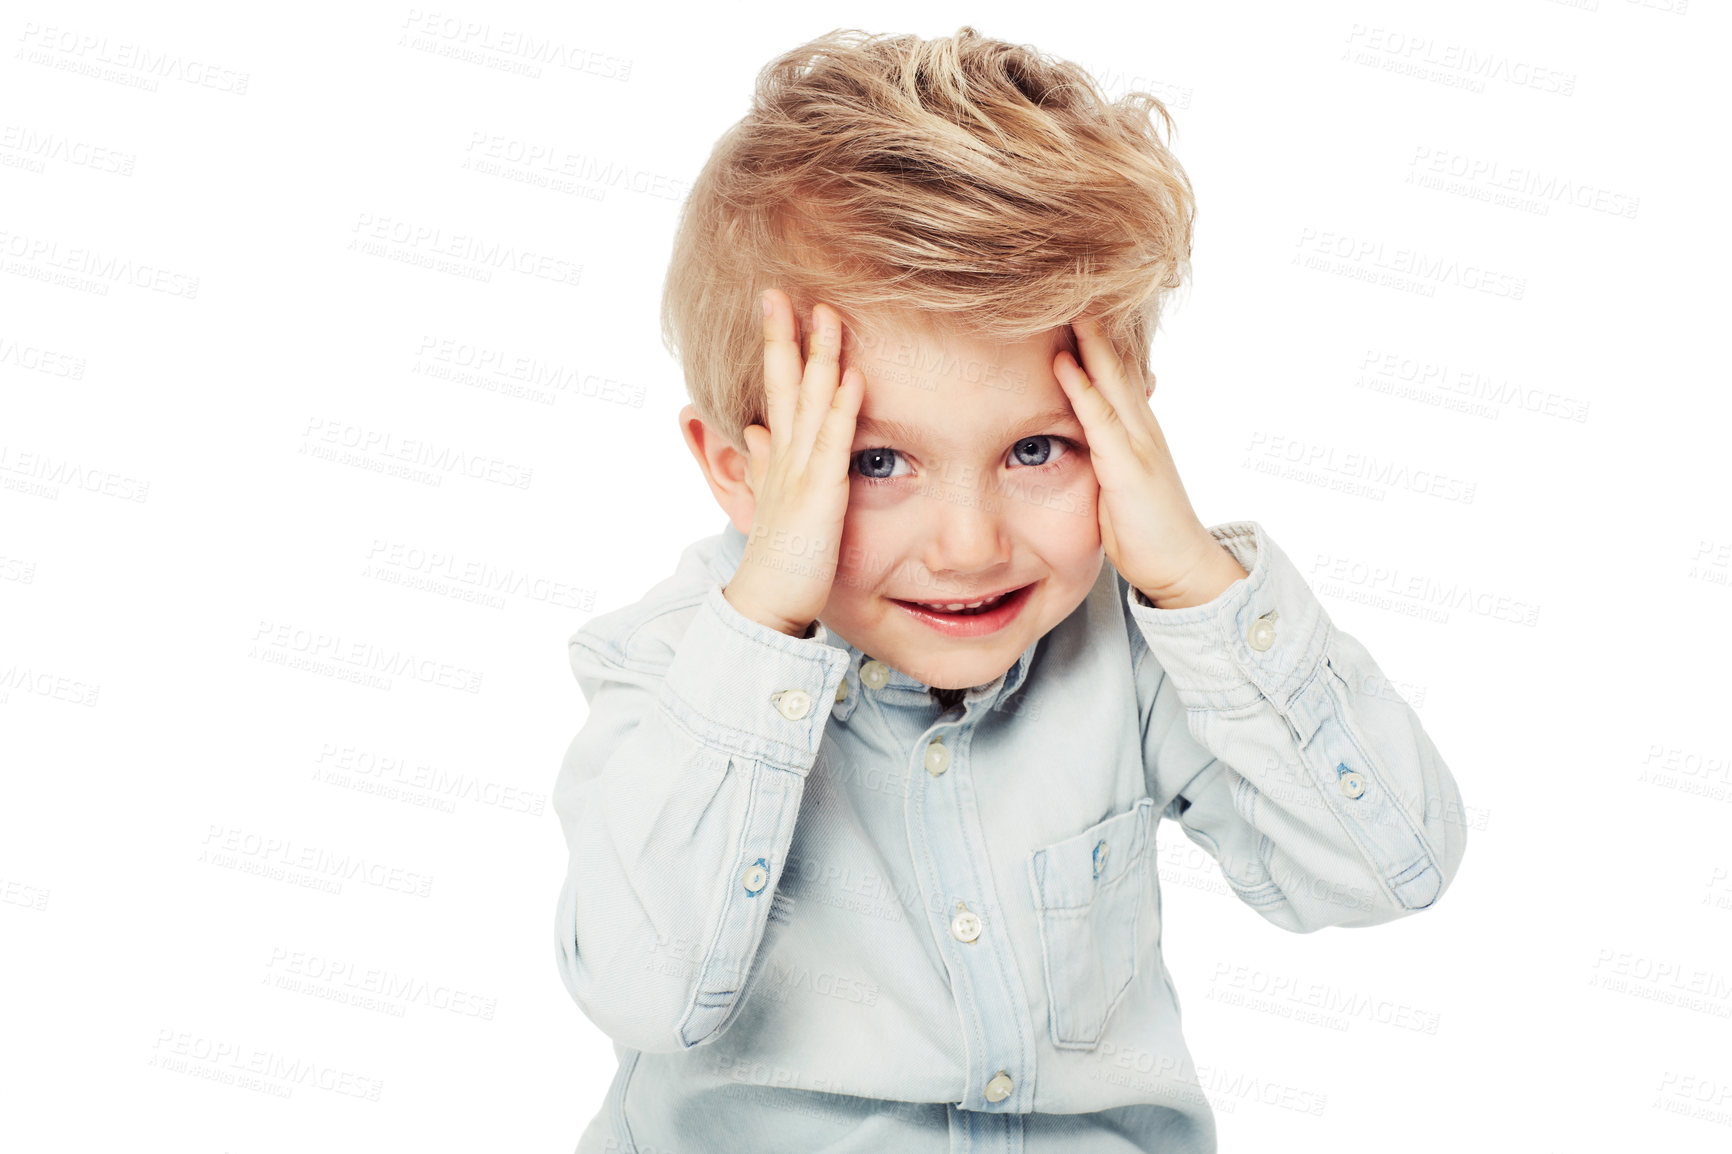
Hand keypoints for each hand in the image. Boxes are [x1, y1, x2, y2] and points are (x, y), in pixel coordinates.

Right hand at [722, 290, 864, 636]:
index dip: (777, 347)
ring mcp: (800, 471)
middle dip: (783, 335)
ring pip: (810, 402)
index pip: (776, 390)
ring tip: (827, 313)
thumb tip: (752, 432)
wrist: (765, 603)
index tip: (777, 307)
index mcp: (775, 456)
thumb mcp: (768, 503)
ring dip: (819, 356)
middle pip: (783, 383)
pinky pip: (834, 442)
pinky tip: (852, 376)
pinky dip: (843, 407)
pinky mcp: (820, 494)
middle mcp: (783, 456)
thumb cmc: (775, 560)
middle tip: (778, 290)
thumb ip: (761, 465)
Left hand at [1052, 317, 1244, 608]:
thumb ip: (1100, 452)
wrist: (1183, 568)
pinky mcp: (1129, 467)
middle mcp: (1141, 425)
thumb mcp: (1118, 482)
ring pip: (1109, 377)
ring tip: (1064, 299)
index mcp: (1137, 427)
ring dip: (1087, 338)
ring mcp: (1138, 443)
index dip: (1093, 333)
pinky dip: (1080, 388)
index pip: (1114, 368)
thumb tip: (1073, 435)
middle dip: (1091, 320)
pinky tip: (1063, 362)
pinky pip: (1100, 419)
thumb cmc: (1146, 531)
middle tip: (1069, 277)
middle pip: (1114, 359)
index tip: (1069, 297)